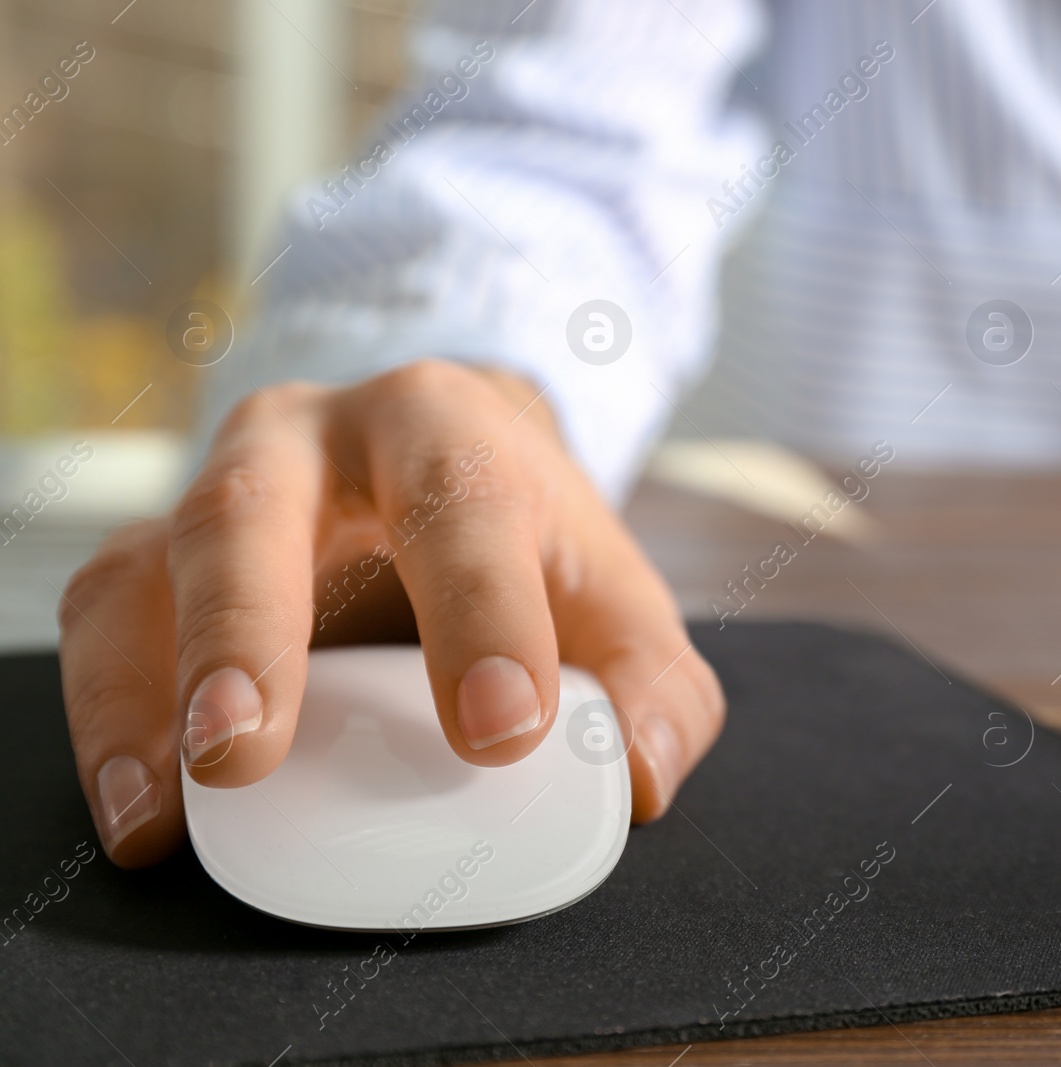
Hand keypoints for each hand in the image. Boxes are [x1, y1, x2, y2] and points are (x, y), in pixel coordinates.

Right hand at [58, 360, 724, 867]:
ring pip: (152, 563)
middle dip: (247, 626)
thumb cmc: (529, 540)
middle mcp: (312, 441)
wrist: (448, 463)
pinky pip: (109, 619)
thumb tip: (641, 775)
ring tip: (169, 799)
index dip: (483, 616)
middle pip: (257, 509)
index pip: (462, 508)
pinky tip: (141, 807)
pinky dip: (107, 711)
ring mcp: (221, 492)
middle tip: (246, 748)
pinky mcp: (161, 557)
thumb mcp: (612, 594)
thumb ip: (655, 684)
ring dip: (146, 683)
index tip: (503, 729)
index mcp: (445, 430)